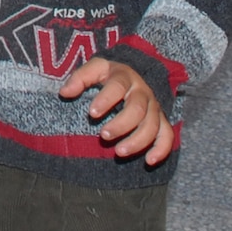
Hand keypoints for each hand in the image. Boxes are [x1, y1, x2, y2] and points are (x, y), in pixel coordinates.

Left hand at [60, 57, 175, 165]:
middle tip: (103, 136)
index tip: (91, 113)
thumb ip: (79, 78)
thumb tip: (65, 93)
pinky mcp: (161, 121)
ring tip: (118, 151)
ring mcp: (154, 107)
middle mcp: (142, 92)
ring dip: (138, 141)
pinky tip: (148, 161)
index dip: (106, 100)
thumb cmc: (107, 75)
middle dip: (121, 124)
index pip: (117, 86)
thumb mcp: (93, 69)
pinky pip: (167, 136)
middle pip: (137, 109)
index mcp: (124, 77)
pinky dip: (161, 149)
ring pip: (152, 125)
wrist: (130, 77)